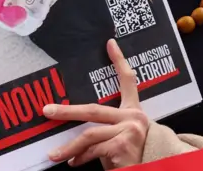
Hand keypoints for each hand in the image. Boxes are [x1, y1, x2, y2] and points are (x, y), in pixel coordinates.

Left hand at [43, 39, 148, 168]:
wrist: (154, 170)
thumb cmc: (133, 157)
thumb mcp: (121, 138)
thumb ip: (106, 129)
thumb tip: (74, 132)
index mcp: (134, 112)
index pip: (128, 80)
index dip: (119, 60)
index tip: (110, 43)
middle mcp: (134, 117)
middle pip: (94, 109)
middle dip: (67, 111)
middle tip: (47, 111)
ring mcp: (130, 129)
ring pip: (90, 134)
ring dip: (69, 146)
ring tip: (54, 155)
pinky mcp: (123, 144)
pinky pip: (94, 149)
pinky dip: (81, 157)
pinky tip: (75, 162)